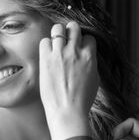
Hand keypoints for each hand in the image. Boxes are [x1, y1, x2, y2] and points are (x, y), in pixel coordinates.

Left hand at [39, 21, 97, 139]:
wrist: (67, 112)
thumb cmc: (82, 100)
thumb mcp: (94, 79)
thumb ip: (90, 64)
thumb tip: (87, 57)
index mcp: (90, 56)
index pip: (88, 37)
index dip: (83, 42)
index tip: (79, 49)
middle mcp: (75, 51)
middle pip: (73, 27)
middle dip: (71, 32)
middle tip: (67, 41)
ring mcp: (60, 54)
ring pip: (58, 29)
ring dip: (57, 35)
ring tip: (56, 45)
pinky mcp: (46, 60)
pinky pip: (44, 41)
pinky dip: (46, 45)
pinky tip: (47, 54)